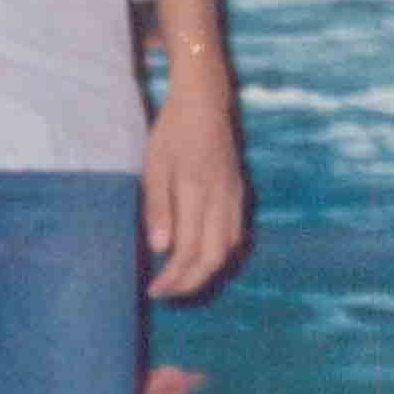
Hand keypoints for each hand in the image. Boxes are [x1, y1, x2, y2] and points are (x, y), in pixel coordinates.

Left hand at [143, 95, 245, 297]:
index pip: (188, 251)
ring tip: (181, 279)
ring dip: (205, 271)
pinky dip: (220, 253)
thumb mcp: (155, 165)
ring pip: (228, 249)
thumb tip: (160, 249)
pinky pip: (236, 233)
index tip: (154, 289)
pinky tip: (202, 256)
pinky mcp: (239, 192)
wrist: (205, 101)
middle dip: (190, 283)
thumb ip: (158, 207)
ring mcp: (234, 196)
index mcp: (197, 192)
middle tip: (166, 292)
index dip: (172, 277)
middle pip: (213, 258)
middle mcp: (221, 199)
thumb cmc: (172, 131)